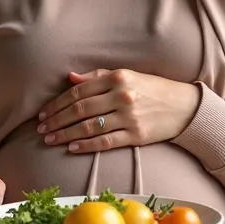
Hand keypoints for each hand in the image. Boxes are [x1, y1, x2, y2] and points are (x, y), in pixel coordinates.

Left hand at [37, 69, 199, 153]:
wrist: (183, 106)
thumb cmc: (151, 89)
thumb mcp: (127, 75)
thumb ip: (97, 76)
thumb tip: (70, 78)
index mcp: (117, 77)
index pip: (78, 91)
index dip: (57, 103)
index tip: (43, 113)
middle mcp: (122, 96)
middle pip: (80, 109)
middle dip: (56, 120)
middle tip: (41, 128)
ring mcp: (129, 117)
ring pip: (89, 127)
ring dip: (65, 134)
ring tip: (50, 139)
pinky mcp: (136, 136)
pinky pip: (105, 142)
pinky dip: (86, 145)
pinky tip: (72, 148)